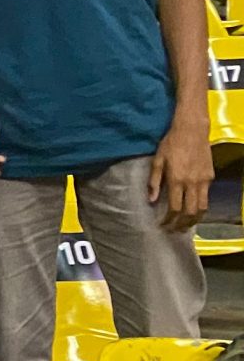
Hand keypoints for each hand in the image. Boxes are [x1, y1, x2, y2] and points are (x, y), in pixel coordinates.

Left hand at [151, 114, 212, 230]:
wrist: (192, 130)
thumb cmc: (171, 143)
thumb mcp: (157, 160)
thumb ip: (154, 181)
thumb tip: (151, 200)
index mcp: (177, 180)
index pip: (174, 208)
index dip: (168, 220)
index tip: (162, 225)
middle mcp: (192, 183)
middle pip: (190, 212)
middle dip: (182, 224)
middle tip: (174, 230)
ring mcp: (203, 181)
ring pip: (202, 208)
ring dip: (194, 219)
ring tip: (185, 225)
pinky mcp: (210, 177)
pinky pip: (206, 197)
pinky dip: (200, 207)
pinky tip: (193, 209)